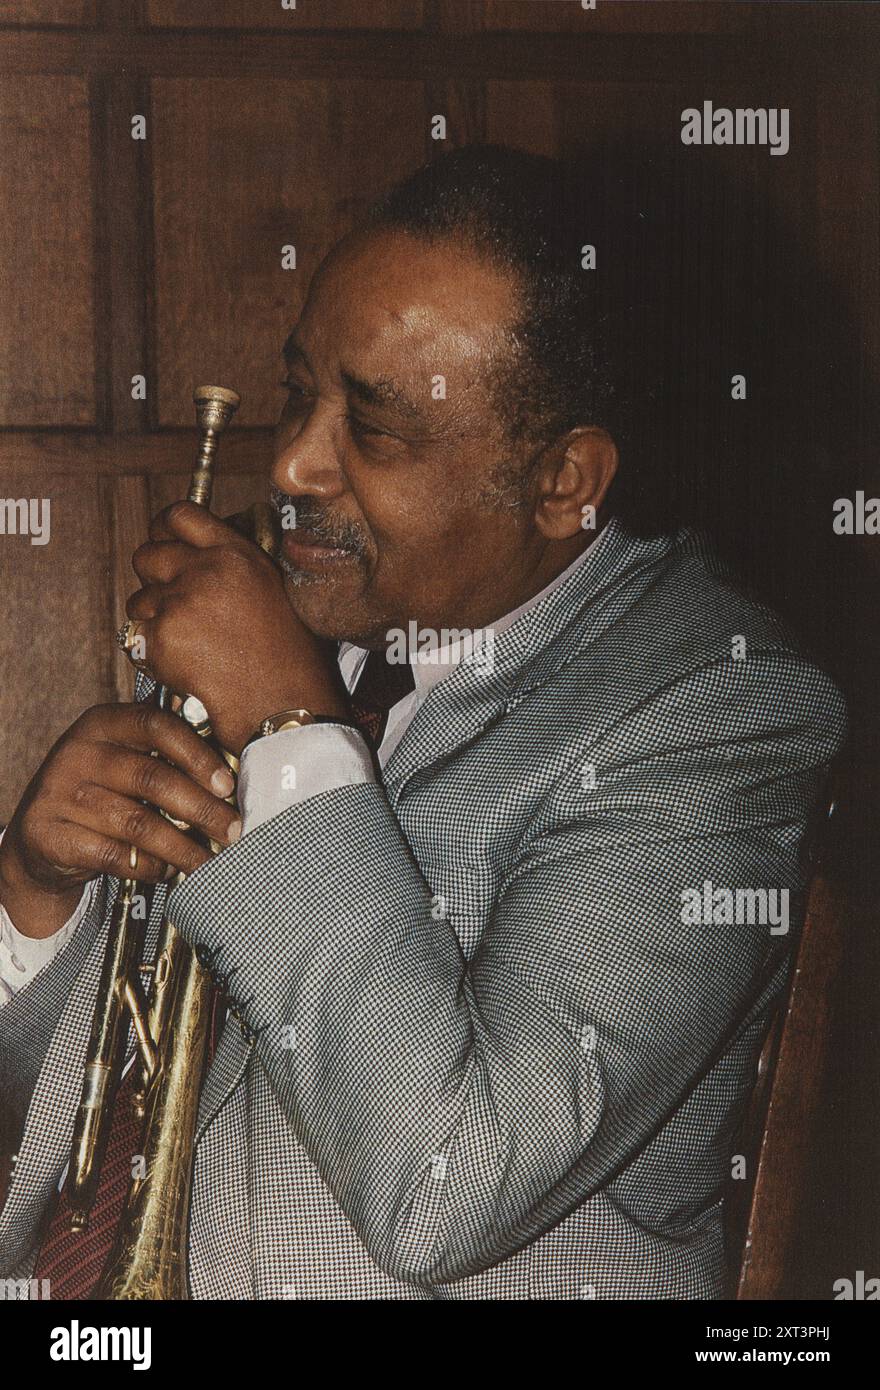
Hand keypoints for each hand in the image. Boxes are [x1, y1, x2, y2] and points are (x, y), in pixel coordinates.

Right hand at [0, 703, 239, 938]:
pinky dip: (149, 866)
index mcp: (104, 722)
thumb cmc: (104, 793)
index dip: (197, 754)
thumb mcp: (128, 761)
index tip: (228, 784)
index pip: (156, 725)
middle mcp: (79, 752)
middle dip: (202, 809)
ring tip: (208, 860)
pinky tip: (168, 871)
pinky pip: (113, 855)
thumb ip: (168, 759)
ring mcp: (59, 793)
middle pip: (152, 778)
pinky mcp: (49, 834)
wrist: (42, 836)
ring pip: (137, 823)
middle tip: (234, 831)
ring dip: (182, 846)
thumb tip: (233, 782)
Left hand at [127, 502, 349, 752]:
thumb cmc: (292, 659)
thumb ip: (238, 567)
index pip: (180, 515)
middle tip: (170, 601)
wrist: (284, 705)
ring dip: (152, 619)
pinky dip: (151, 653)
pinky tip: (180, 664)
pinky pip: (135, 637)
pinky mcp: (162, 640)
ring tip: (185, 643)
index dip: (163, 528)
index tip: (161, 539)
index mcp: (237, 554)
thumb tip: (204, 560)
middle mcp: (206, 571)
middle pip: (147, 555)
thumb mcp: (276, 592)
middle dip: (153, 578)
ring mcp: (180, 604)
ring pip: (138, 600)